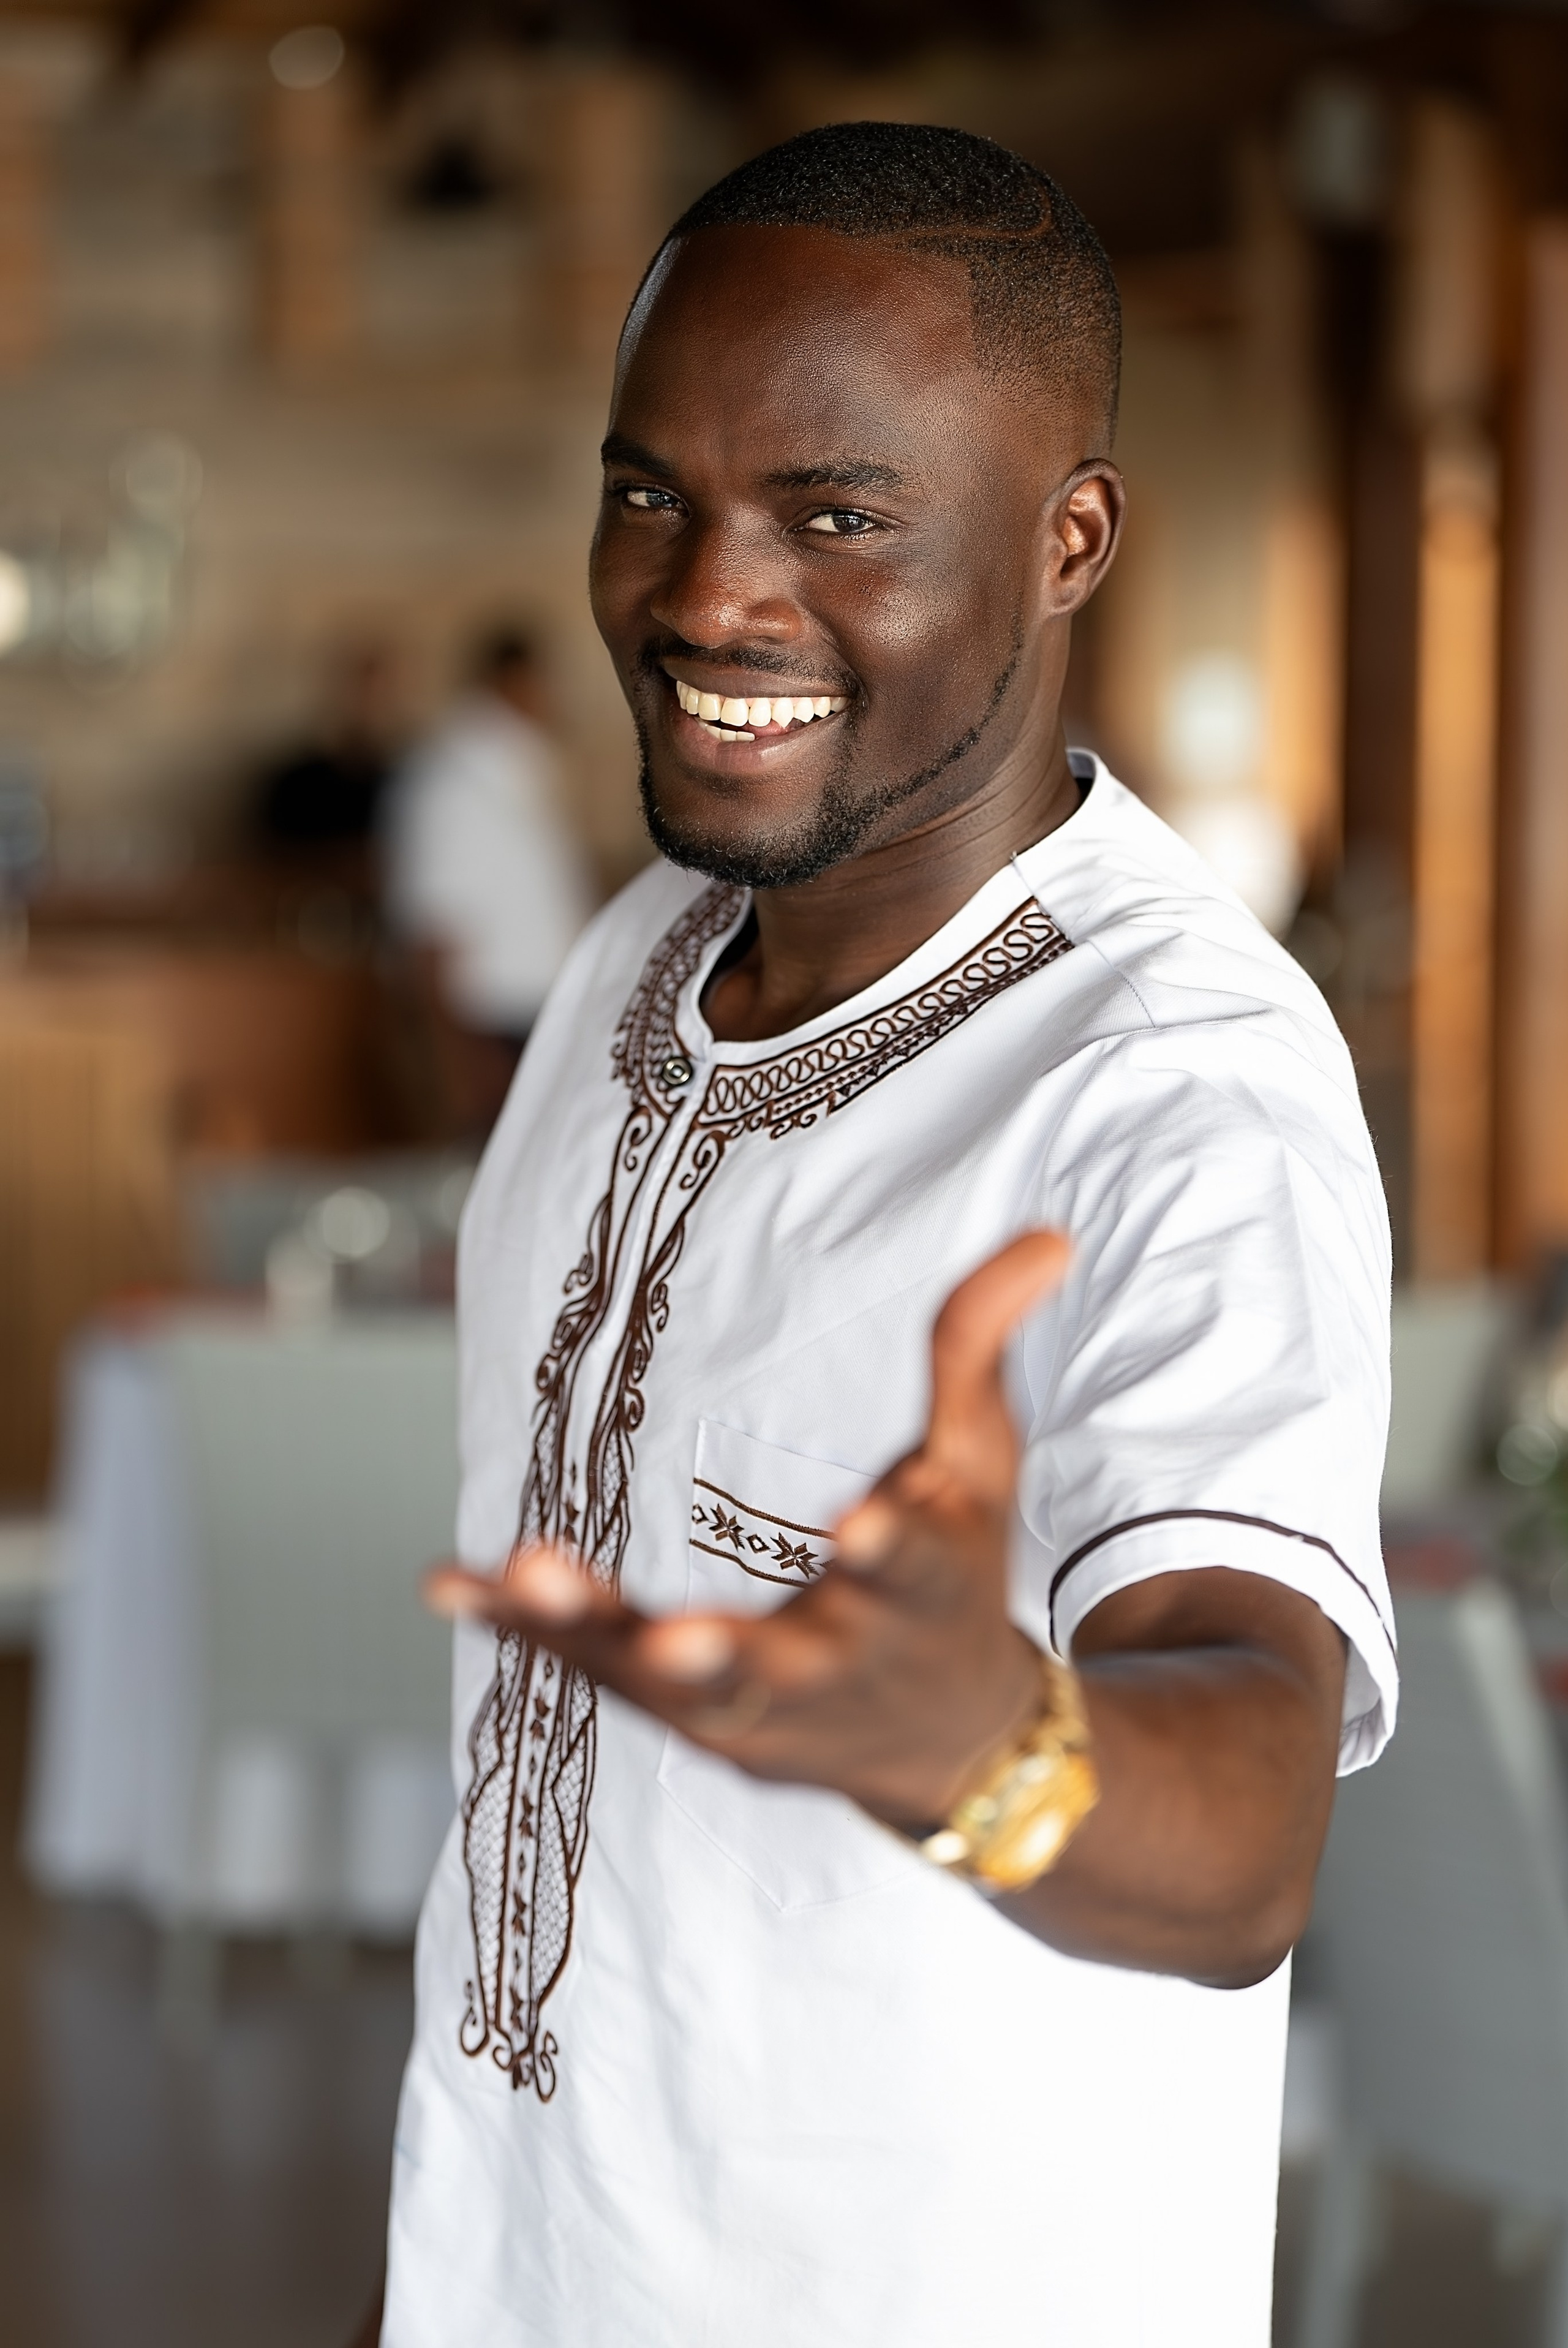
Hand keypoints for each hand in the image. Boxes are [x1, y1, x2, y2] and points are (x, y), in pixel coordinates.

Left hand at [427, 1230, 1070, 1827]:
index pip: (911, 1569)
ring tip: (520, 1573)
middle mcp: (835, 1665)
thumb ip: (985, 1347)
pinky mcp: (686, 1720)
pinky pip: (592, 1673)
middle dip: (717, 1656)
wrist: (949, 1750)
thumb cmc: (957, 1581)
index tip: (862, 1527)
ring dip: (589, 1633)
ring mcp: (752, 1708)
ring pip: (663, 1683)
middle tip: (670, 1643)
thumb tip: (1046, 1232)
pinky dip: (522, 1631)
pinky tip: (447, 1581)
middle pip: (770, 1667)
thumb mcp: (984, 1468)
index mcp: (920, 1595)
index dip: (889, 1547)